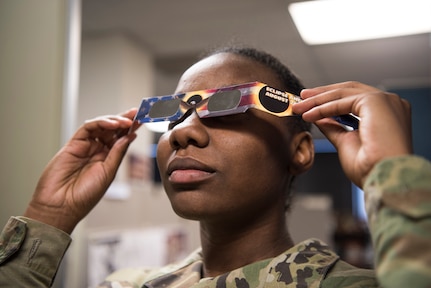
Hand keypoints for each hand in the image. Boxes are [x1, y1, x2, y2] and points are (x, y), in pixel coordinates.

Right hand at [24, 109, 138, 233]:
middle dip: (126, 120)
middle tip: (138, 112)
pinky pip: (88, 128)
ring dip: (115, 120)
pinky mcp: (74, 143)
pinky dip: (101, 123)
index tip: (144, 120)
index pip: (122, 139)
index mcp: (108, 158)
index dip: (132, 128)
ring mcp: (86, 146)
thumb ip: (118, 152)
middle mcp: (97, 150)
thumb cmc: (85, 195)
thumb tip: (130, 136)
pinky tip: (113, 124)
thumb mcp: (108, 173)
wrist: (62, 205)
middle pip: (113, 129)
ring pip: (102, 126)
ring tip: (128, 121)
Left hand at [292, 81, 412, 186]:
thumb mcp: (346, 142)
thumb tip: (319, 118)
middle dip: (322, 94)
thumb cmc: (371, 168)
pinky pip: (342, 102)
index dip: (331, 99)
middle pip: (349, 91)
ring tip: (298, 107)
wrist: (385, 178)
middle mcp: (390, 103)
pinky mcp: (376, 101)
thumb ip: (334, 127)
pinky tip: (308, 115)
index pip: (355, 98)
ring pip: (343, 94)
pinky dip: (322, 108)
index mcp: (387, 113)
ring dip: (318, 101)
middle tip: (302, 98)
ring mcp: (385, 100)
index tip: (311, 104)